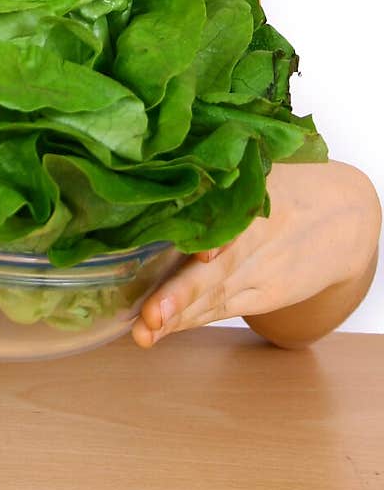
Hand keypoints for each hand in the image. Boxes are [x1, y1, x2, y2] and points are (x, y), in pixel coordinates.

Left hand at [131, 158, 380, 347]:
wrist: (345, 218)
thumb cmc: (293, 181)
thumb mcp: (265, 166)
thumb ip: (223, 167)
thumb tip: (164, 156)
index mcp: (260, 203)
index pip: (234, 223)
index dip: (215, 240)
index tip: (196, 253)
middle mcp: (259, 243)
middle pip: (219, 272)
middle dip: (182, 294)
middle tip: (151, 313)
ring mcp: (262, 275)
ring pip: (215, 300)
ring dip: (178, 318)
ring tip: (145, 334)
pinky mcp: (264, 295)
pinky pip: (222, 309)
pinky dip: (190, 320)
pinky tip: (160, 331)